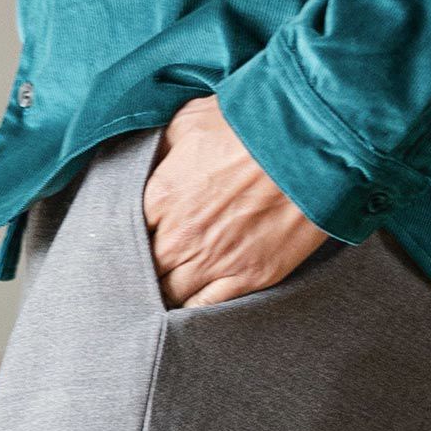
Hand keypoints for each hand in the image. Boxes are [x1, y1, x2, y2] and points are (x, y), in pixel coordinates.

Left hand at [141, 93, 332, 307]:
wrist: (306, 142)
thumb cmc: (249, 123)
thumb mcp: (191, 119)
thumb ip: (161, 146)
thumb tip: (147, 159)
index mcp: (161, 194)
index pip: (124, 231)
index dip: (126, 235)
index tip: (132, 234)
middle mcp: (180, 234)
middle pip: (143, 269)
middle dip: (140, 269)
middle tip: (141, 267)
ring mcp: (214, 260)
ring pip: (170, 295)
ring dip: (164, 292)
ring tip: (164, 288)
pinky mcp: (247, 277)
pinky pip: (207, 309)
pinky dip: (194, 312)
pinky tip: (190, 307)